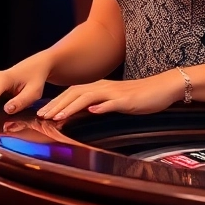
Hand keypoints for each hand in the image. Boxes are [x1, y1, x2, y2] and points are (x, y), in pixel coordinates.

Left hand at [36, 73, 180, 119]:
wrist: (162, 88)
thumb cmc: (139, 96)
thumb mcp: (115, 101)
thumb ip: (100, 103)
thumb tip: (85, 111)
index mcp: (99, 87)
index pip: (72, 93)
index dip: (56, 102)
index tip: (42, 113)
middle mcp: (103, 87)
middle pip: (75, 93)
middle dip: (57, 105)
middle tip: (42, 116)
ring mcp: (115, 93)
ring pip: (88, 97)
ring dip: (71, 106)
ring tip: (57, 116)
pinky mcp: (127, 100)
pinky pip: (112, 103)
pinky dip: (101, 107)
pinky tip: (91, 112)